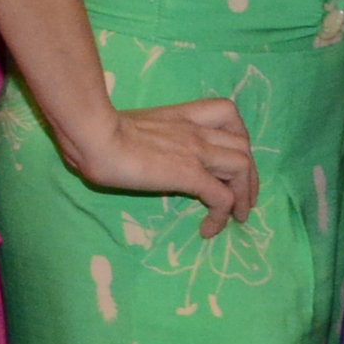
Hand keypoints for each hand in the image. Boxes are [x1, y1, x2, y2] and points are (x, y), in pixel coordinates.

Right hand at [55, 94, 259, 235]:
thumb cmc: (97, 130)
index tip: (228, 158)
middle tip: (243, 199)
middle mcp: (196, 130)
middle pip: (243, 145)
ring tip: (236, 218)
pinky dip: (222, 215)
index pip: (227, 112)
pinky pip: (223, 197)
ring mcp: (197, 151)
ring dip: (245, 195)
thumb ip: (145, 138)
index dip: (238, 136)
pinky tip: (207, 230)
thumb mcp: (130, 128)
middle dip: (249, 174)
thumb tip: (136, 156)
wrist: (94, 136)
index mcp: (182, 115)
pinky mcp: (191, 174)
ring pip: (243, 168)